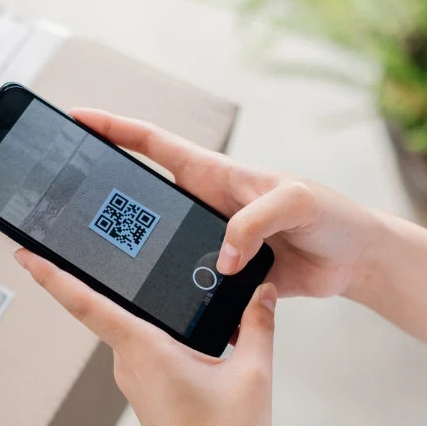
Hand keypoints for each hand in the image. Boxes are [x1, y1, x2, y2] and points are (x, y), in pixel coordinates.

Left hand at [14, 249, 305, 425]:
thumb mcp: (253, 375)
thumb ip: (257, 324)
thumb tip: (262, 289)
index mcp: (145, 353)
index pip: (86, 304)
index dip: (52, 276)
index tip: (24, 254)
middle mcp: (130, 367)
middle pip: (108, 309)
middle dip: (104, 278)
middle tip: (105, 239)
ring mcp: (135, 384)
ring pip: (132, 331)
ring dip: (143, 308)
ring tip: (166, 276)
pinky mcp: (147, 397)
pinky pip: (145, 352)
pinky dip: (159, 332)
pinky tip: (187, 328)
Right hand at [70, 108, 381, 297]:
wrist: (354, 259)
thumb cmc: (333, 216)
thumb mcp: (297, 202)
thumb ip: (255, 221)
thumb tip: (221, 258)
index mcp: (217, 175)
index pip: (155, 144)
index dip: (115, 129)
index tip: (80, 120)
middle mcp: (207, 205)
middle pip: (146, 195)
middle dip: (109, 194)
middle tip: (72, 199)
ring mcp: (213, 241)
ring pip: (163, 244)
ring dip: (138, 251)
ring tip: (103, 260)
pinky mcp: (224, 275)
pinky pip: (190, 283)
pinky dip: (174, 292)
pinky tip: (158, 305)